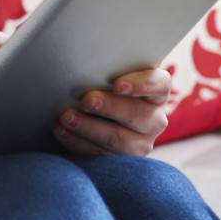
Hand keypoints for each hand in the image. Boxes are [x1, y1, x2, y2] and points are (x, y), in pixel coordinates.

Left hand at [54, 66, 172, 156]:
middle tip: (86, 101)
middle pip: (138, 114)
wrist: (98, 112)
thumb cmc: (104, 83)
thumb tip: (85, 60)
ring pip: (120, 140)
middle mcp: (155, 118)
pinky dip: (79, 143)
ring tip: (66, 118)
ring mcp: (141, 142)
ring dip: (89, 128)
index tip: (117, 85)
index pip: (158, 84)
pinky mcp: (123, 160)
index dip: (140, 84)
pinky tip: (62, 132)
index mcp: (157, 91)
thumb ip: (106, 67)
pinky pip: (102, 155)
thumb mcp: (110, 72)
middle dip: (109, 107)